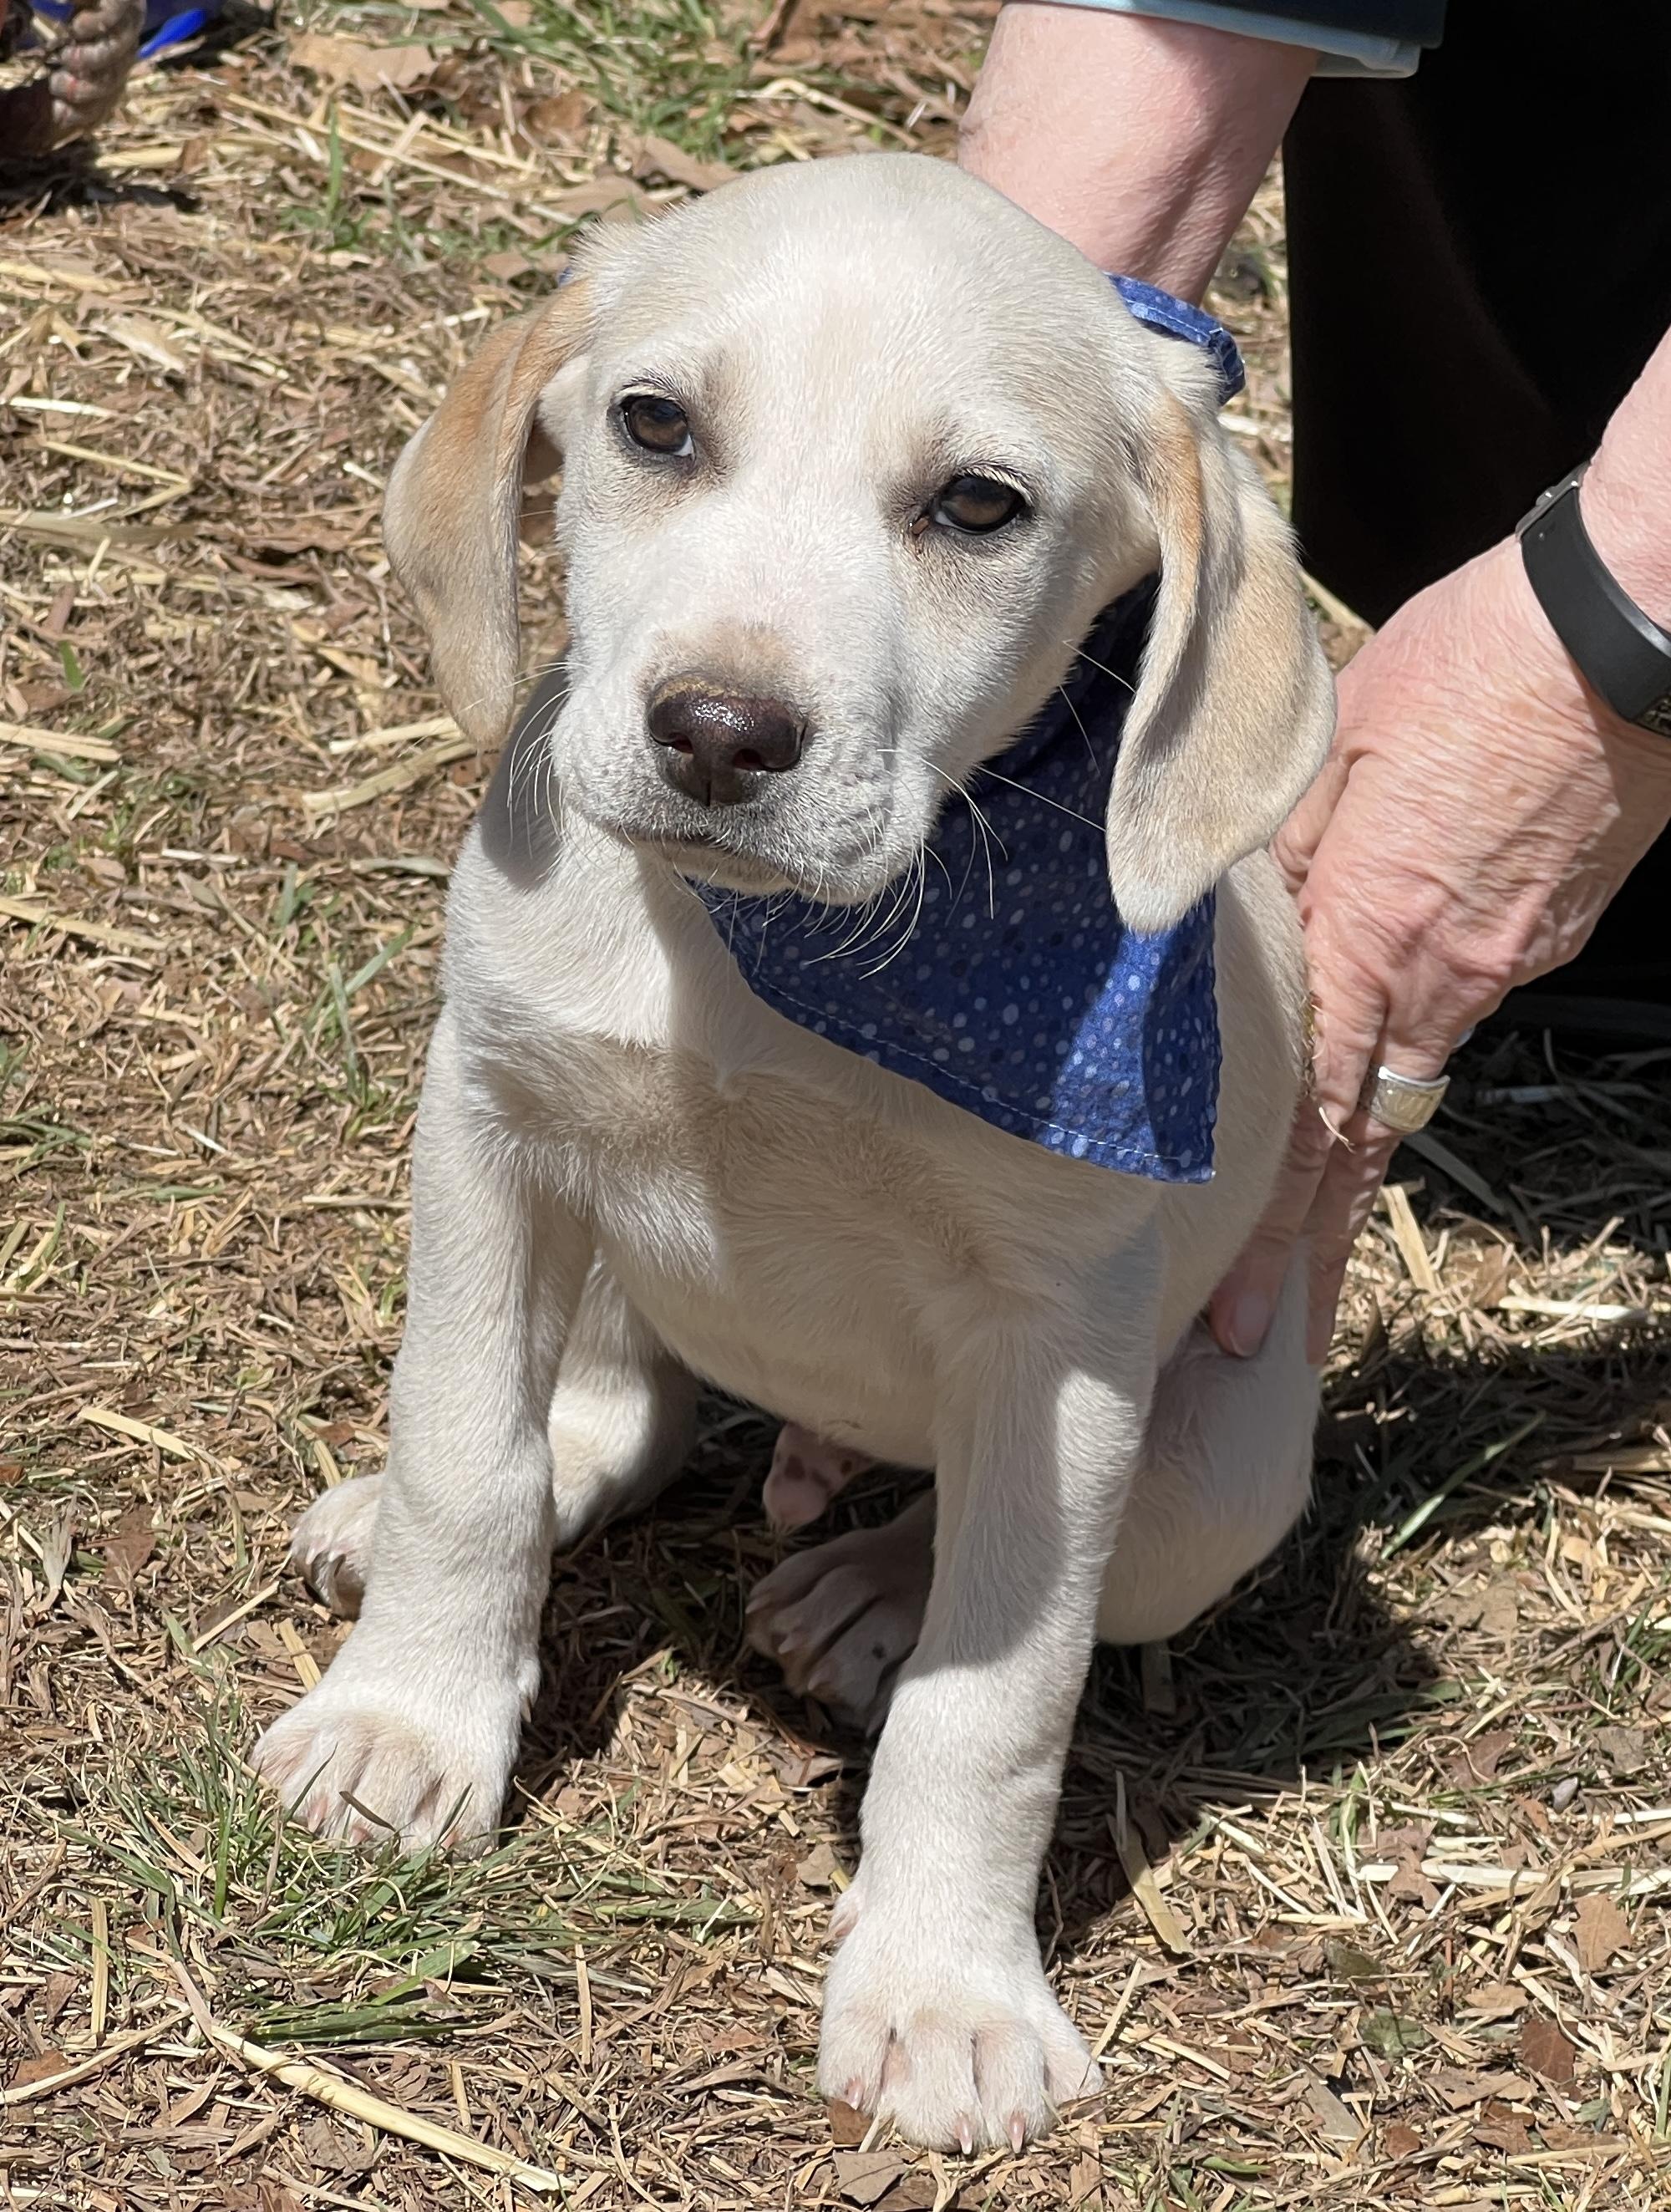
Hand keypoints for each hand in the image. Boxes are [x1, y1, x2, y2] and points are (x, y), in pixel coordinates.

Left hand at [1210, 528, 1670, 1363]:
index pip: (1310, 1131)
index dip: (1271, 1237)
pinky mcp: (1546, 929)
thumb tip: (1230, 926)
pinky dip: (1409, 1038)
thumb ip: (1278, 858)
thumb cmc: (1469, 667)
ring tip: (1305, 1224)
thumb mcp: (1334, 751)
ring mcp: (1506, 962)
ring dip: (1355, 1153)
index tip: (1239, 1320)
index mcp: (1373, 945)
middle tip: (1269, 1335)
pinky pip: (1454, 1005)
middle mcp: (1444, 981)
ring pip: (1409, 1076)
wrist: (1629, 632)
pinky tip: (1377, 1028)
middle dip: (1312, 1251)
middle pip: (1363, 1144)